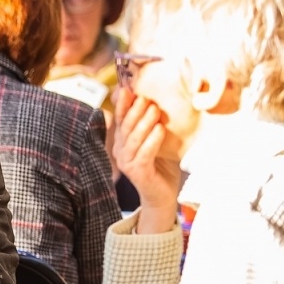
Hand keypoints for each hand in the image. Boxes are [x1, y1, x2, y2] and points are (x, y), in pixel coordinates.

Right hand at [113, 87, 182, 234]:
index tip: (128, 88)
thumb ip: (152, 123)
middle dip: (134, 110)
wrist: (163, 195)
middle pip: (125, 126)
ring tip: (154, 109)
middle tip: (145, 96)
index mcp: (122, 141)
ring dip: (144, 123)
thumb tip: (156, 99)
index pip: (121, 119)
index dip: (123, 104)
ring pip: (133, 139)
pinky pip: (144, 154)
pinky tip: (160, 130)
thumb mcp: (155, 140)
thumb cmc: (161, 165)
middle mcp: (120, 151)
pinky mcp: (138, 173)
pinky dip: (152, 140)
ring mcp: (127, 163)